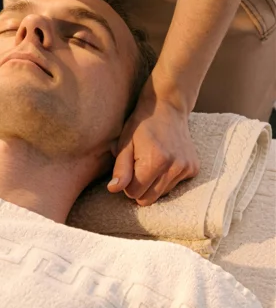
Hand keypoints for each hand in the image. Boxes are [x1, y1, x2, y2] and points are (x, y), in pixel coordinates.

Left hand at [108, 91, 199, 205]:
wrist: (167, 108)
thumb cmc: (141, 125)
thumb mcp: (125, 143)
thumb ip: (120, 168)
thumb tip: (114, 189)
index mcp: (155, 161)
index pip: (134, 193)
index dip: (127, 184)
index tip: (128, 168)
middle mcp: (174, 167)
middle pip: (148, 199)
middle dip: (139, 187)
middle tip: (138, 166)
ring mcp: (186, 168)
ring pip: (161, 194)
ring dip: (153, 183)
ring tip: (152, 161)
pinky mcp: (194, 169)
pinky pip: (174, 186)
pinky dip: (166, 178)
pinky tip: (164, 160)